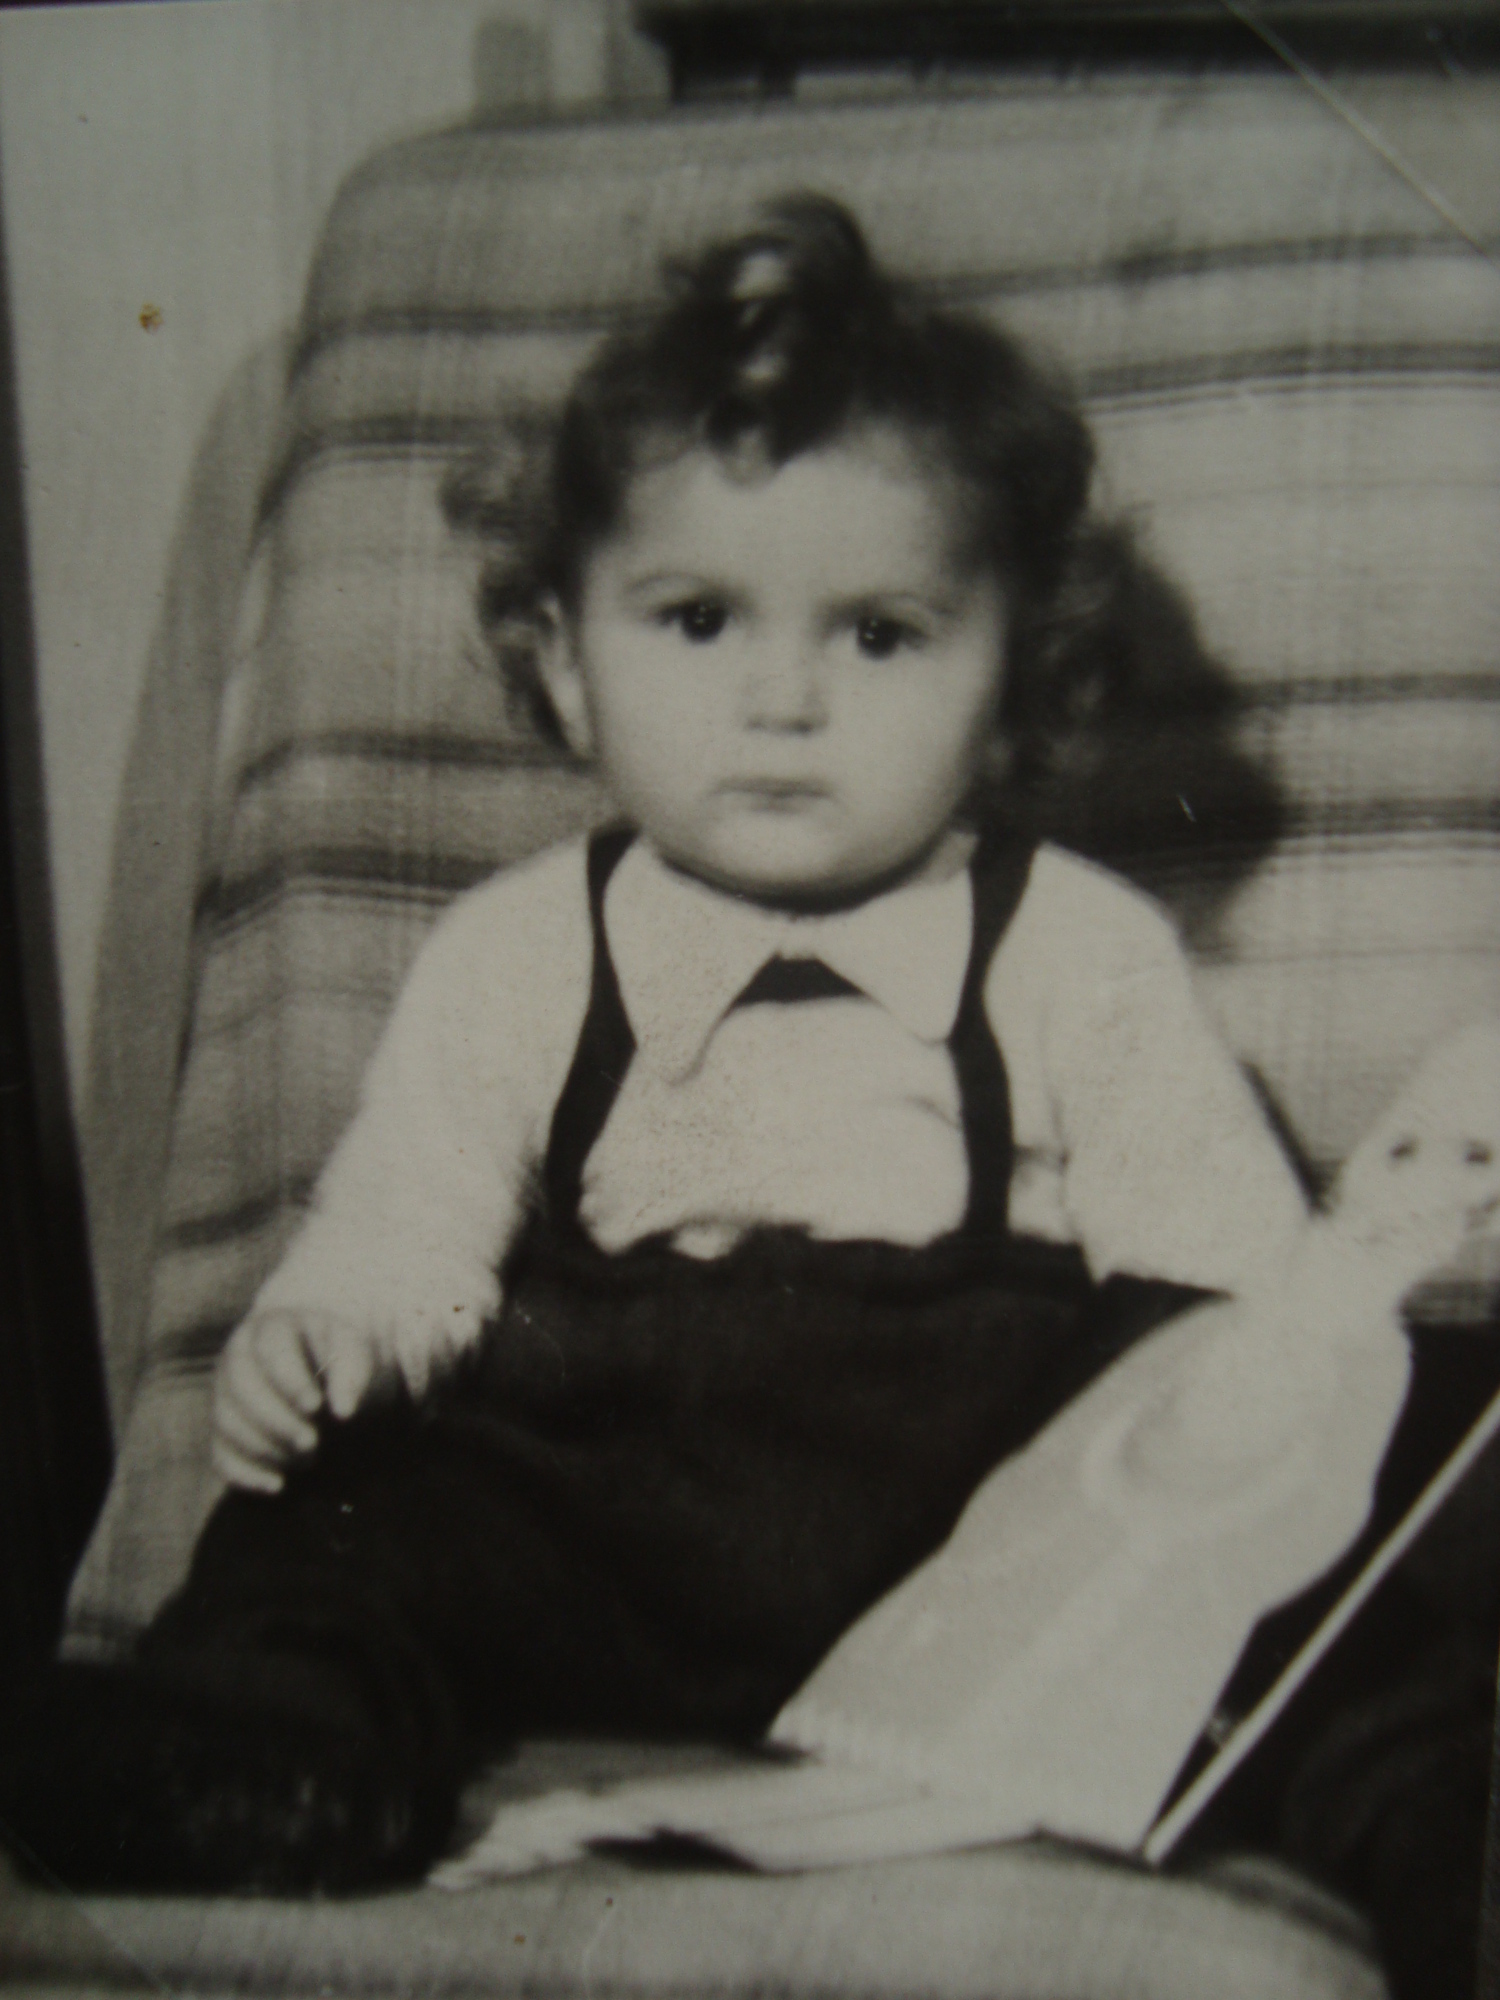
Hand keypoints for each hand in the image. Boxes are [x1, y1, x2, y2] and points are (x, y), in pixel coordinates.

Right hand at [212, 1308, 385, 1491]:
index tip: (316, 1407)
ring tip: (308, 1459)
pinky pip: (221, 1456)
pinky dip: (246, 1475)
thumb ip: (353, 1372)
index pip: (270, 1350)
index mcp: (270, 1328)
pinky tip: (278, 1485)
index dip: (290, 1381)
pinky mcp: (223, 1431)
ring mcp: (224, 1396)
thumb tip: (344, 1411)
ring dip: (267, 1449)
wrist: (322, 1370)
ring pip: (229, 1424)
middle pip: (242, 1390)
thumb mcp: (353, 1351)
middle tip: (313, 1443)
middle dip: (278, 1422)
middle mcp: (238, 1359)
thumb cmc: (337, 1357)